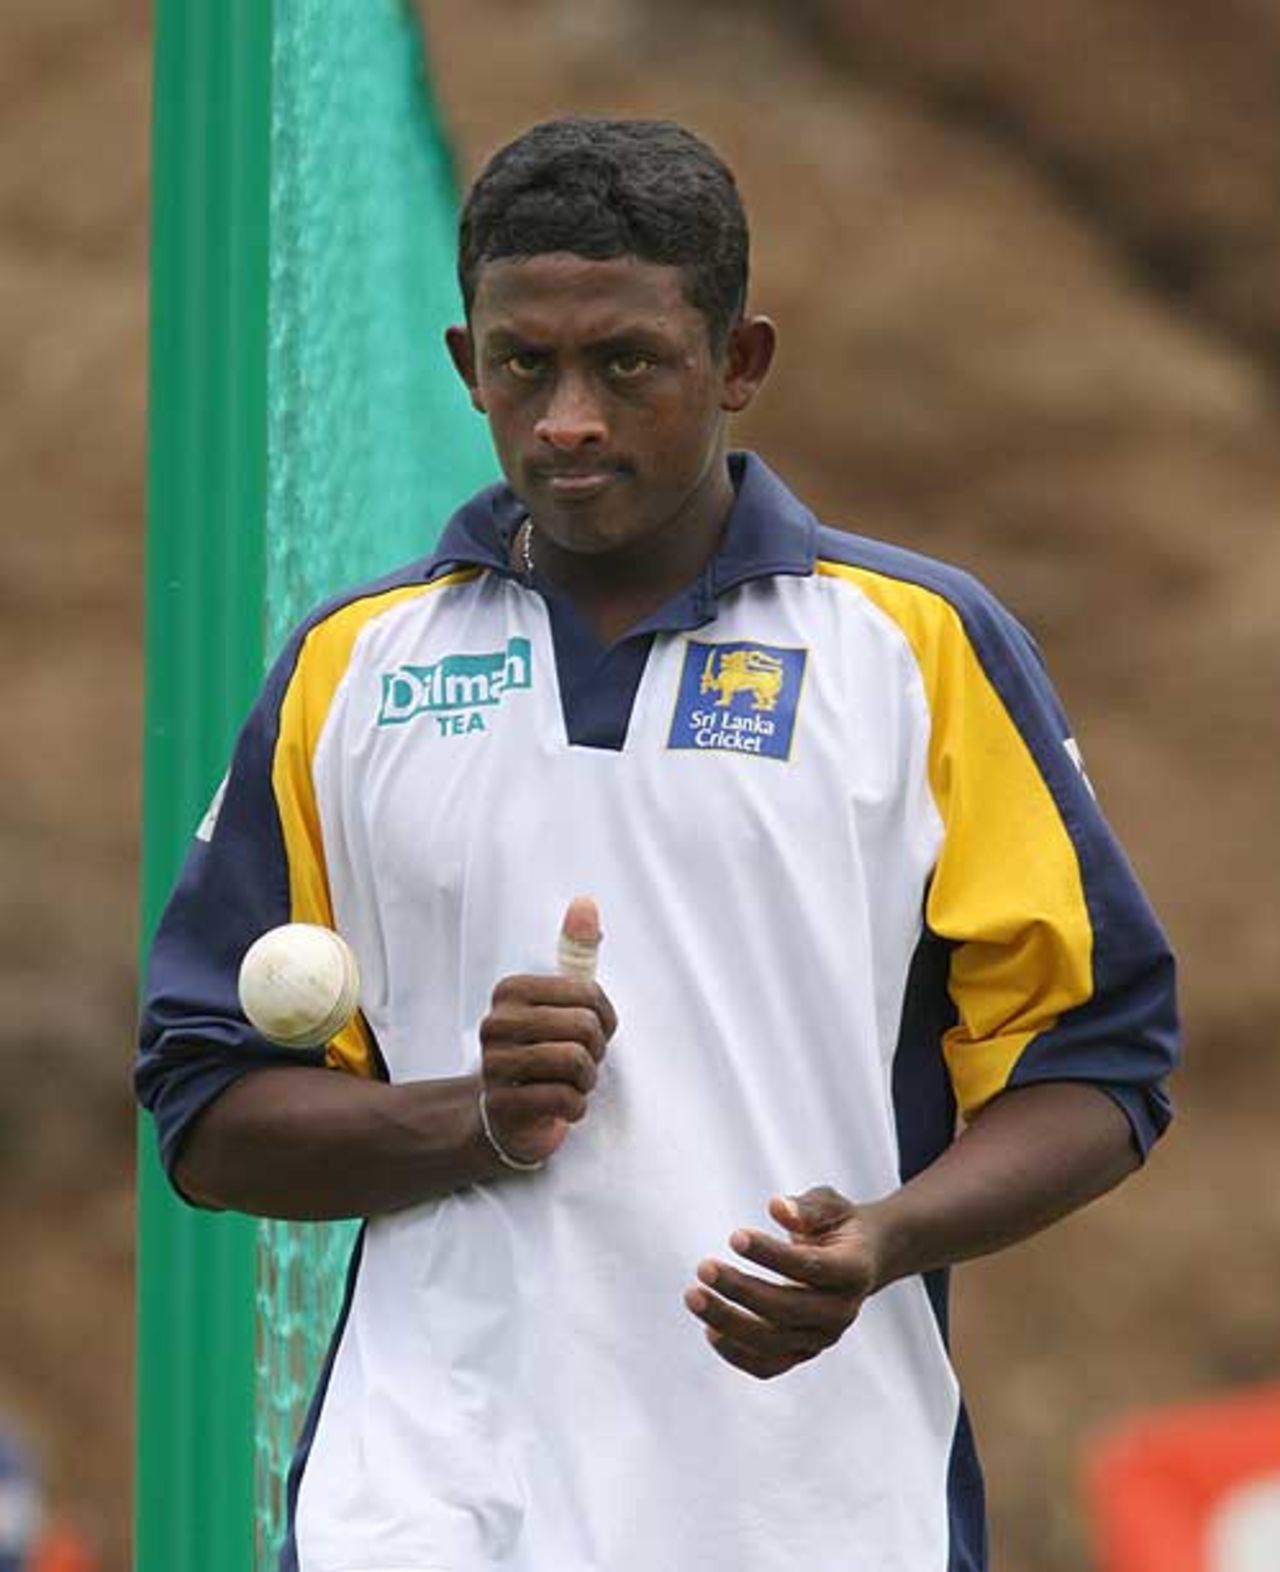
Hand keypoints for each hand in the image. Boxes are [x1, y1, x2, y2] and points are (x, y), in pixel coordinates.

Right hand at [478, 969, 616, 1165]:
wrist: (510, 1113)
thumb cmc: (544, 1049)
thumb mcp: (563, 1000)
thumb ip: (577, 952)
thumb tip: (585, 902)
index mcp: (511, 990)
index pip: (589, 993)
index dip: (605, 1020)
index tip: (589, 1034)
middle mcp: (496, 1022)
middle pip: (585, 1026)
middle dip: (596, 1052)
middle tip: (581, 1063)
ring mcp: (494, 1064)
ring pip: (575, 1061)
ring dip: (586, 1080)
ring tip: (572, 1083)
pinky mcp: (501, 1103)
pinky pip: (563, 1098)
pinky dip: (576, 1106)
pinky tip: (563, 1105)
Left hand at [683, 1187, 881, 1378]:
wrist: (859, 1260)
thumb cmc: (835, 1225)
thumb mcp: (830, 1204)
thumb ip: (807, 1207)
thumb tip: (778, 1208)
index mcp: (854, 1271)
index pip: (811, 1267)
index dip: (771, 1254)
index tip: (733, 1236)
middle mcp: (842, 1312)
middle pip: (788, 1310)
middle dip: (742, 1290)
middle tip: (703, 1266)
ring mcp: (822, 1338)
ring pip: (773, 1342)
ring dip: (729, 1322)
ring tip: (694, 1296)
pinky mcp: (803, 1353)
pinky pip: (768, 1365)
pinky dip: (737, 1354)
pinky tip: (710, 1330)